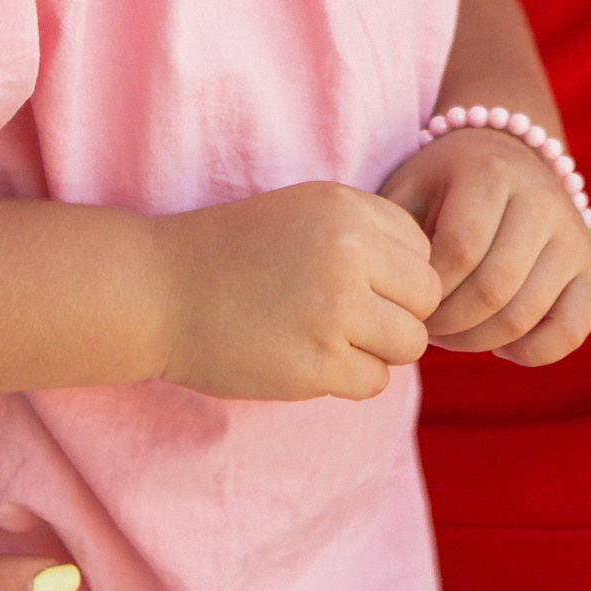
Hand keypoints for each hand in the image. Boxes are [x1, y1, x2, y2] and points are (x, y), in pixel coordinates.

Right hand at [146, 182, 440, 399]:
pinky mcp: (317, 364)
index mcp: (348, 208)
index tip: (353, 283)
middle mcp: (349, 253)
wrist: (156, 290)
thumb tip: (434, 288)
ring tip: (326, 338)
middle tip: (345, 319)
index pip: (422, 250)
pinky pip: (373, 382)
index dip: (395, 274)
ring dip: (375, 350)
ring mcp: (334, 310)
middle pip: (425, 300)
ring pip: (408, 345)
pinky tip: (305, 359)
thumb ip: (369, 236)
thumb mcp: (304, 213)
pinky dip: (347, 379)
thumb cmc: (231, 253)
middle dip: (396, 315)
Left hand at [379, 131, 590, 365]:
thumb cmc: (444, 185)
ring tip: (450, 335)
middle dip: (448, 323)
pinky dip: (531, 353)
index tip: (405, 298)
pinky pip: (570, 330)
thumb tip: (391, 294)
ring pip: (524, 314)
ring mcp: (572, 237)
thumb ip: (395, 235)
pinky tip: (500, 345)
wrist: (508, 156)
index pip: (459, 250)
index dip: (427, 290)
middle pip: (492, 288)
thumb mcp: (411, 189)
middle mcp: (541, 200)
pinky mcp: (589, 271)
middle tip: (424, 326)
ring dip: (477, 340)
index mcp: (491, 172)